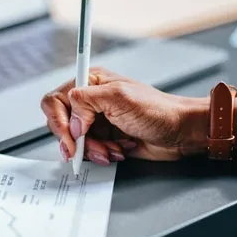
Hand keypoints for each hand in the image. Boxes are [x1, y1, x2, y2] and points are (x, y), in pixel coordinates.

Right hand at [41, 67, 208, 162]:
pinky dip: (102, 154)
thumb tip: (72, 118)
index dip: (59, 120)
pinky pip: (89, 151)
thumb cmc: (158, 110)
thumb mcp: (120, 98)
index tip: (71, 137)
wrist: (180, 133)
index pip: (56, 99)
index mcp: (91, 82)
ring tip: (113, 149)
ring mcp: (97, 121)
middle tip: (85, 149)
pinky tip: (119, 150)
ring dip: (93, 149)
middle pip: (62, 122)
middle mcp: (91, 100)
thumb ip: (87, 101)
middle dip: (76, 140)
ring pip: (75, 141)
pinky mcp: (104, 138)